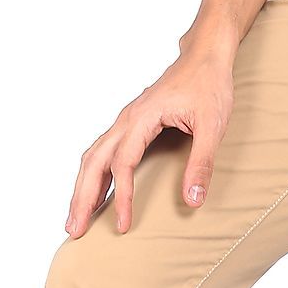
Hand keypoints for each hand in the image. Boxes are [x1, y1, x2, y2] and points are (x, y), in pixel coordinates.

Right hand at [66, 34, 235, 236]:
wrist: (205, 57)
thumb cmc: (209, 85)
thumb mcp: (213, 126)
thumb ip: (202, 163)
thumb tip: (193, 200)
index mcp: (142, 118)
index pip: (123, 164)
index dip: (122, 197)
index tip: (123, 225)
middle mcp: (126, 120)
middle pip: (93, 162)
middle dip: (82, 198)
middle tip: (75, 230)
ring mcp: (125, 122)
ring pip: (92, 157)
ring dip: (82, 188)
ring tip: (75, 219)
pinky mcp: (130, 125)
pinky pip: (102, 152)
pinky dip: (93, 175)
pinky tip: (95, 195)